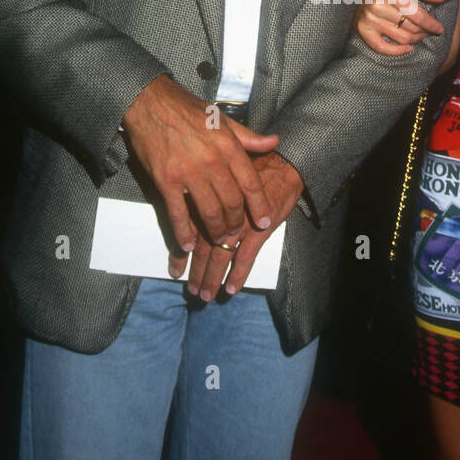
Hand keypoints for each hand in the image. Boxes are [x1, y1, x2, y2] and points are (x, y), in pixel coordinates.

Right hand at [121, 74, 278, 269]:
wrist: (149, 102)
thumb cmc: (187, 109)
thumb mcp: (222, 118)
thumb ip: (248, 136)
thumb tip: (274, 141)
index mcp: (228, 146)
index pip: (251, 183)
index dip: (260, 206)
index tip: (265, 221)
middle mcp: (212, 162)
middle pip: (232, 203)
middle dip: (236, 223)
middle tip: (236, 232)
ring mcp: (188, 173)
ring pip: (209, 212)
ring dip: (216, 231)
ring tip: (219, 239)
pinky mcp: (166, 181)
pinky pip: (179, 214)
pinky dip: (184, 233)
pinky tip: (189, 244)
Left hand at [166, 151, 303, 301]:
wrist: (284, 165)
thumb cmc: (251, 168)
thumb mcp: (222, 176)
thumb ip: (204, 194)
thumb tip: (185, 211)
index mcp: (208, 201)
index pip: (189, 232)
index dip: (180, 254)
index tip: (175, 271)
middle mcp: (221, 214)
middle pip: (203, 248)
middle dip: (196, 272)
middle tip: (192, 291)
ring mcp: (240, 223)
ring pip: (221, 256)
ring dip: (212, 277)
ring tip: (206, 295)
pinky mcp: (260, 230)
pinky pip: (246, 256)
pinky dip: (238, 274)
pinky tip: (230, 288)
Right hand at [353, 0, 445, 55]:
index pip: (417, 15)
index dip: (431, 24)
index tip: (440, 29)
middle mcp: (378, 6)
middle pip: (411, 28)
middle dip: (424, 32)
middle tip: (430, 31)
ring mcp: (369, 20)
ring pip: (401, 38)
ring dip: (415, 40)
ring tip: (420, 35)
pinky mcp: (363, 30)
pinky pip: (382, 48)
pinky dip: (397, 51)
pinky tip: (408, 48)